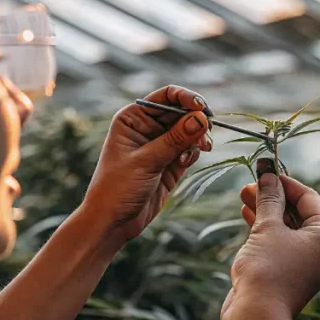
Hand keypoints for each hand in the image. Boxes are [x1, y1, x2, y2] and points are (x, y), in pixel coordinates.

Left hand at [82, 85, 211, 241]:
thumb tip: (201, 118)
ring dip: (198, 138)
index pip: (165, 96)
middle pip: (181, 112)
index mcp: (133, 118)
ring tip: (201, 149)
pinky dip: (193, 153)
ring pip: (189, 131)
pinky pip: (189, 149)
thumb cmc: (117, 188)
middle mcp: (147, 128)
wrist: (112, 222)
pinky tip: (185, 163)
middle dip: (196, 121)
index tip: (201, 108)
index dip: (186, 98)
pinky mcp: (170, 163)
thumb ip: (175, 139)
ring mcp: (160, 145)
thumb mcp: (146, 161)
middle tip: (207, 134)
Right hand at [222, 170, 319, 319]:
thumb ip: (269, 199)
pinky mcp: (290, 276)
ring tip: (245, 196)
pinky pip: (281, 246)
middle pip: (300, 214)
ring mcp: (308, 266)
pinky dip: (266, 232)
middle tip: (250, 184)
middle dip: (273, 197)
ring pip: (289, 230)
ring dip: (267, 212)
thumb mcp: (267, 227)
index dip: (285, 182)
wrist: (256, 318)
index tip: (264, 171)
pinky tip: (247, 217)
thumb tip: (268, 176)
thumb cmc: (266, 271)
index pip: (310, 198)